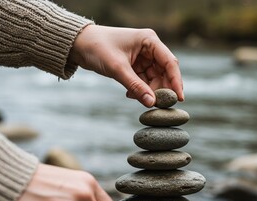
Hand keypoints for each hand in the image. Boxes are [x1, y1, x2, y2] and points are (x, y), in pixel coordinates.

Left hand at [68, 25, 183, 106]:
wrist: (78, 45)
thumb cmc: (98, 48)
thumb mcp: (117, 69)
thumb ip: (136, 86)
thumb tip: (152, 103)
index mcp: (149, 41)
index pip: (170, 63)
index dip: (176, 81)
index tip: (179, 99)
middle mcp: (149, 48)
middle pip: (164, 73)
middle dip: (161, 89)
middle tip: (156, 104)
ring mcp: (143, 57)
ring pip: (155, 79)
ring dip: (148, 91)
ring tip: (135, 97)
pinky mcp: (135, 66)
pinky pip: (144, 81)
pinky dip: (140, 90)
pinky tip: (130, 94)